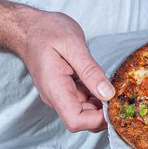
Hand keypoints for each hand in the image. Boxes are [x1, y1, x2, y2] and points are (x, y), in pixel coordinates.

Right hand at [10, 8, 114, 131]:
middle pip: (82, 120)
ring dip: (100, 102)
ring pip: (84, 110)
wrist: (28, 27)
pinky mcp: (64, 88)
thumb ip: (90, 70)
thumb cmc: (46, 31)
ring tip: (111, 82)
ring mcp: (59, 94)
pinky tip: (101, 79)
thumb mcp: (72, 44)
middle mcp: (55, 97)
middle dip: (103, 112)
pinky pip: (82, 99)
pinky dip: (95, 93)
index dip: (97, 119)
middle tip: (119, 91)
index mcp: (55, 88)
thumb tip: (108, 94)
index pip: (76, 121)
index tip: (113, 104)